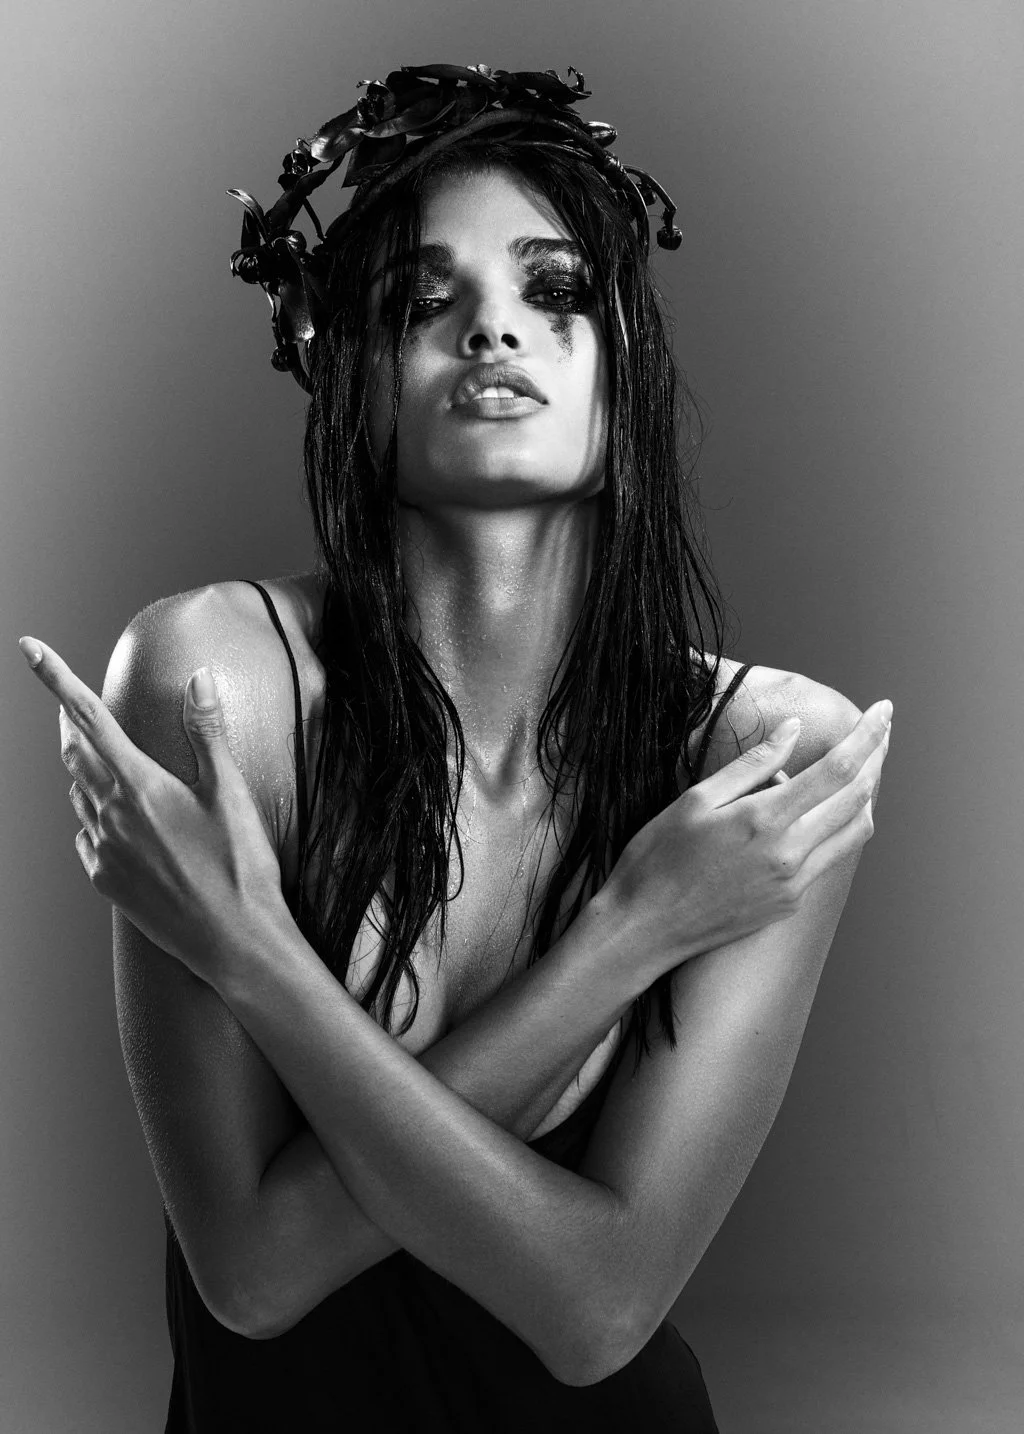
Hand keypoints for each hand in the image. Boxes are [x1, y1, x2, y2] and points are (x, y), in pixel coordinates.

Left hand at [20, 635, 286, 981]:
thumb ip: (207, 732)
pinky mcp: (107, 882)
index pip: (88, 717)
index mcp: (138, 786)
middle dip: (70, 723)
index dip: (55, 678)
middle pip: (74, 753)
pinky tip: (114, 821)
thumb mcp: (230, 792)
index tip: (30, 648)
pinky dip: (93, 817)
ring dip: (85, 770)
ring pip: (79, 795)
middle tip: (71, 704)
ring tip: (104, 760)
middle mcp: (110, 817)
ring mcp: (104, 853)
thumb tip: (198, 678)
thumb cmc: (239, 868)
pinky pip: (86, 837)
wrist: (234, 942)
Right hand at [605, 700, 891, 968]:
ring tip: (862, 766)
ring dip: (866, 795)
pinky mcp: (788, 904)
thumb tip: (791, 731)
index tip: (884, 709)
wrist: (645, 929)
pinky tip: (816, 810)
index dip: (867, 735)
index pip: (837, 769)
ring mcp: (793, 884)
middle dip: (877, 757)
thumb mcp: (695, 800)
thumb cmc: (658, 860)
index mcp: (765, 820)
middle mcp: (790, 855)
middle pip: (858, 798)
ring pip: (854, 832)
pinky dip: (836, 826)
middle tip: (882, 730)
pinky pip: (829, 857)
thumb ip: (750, 765)